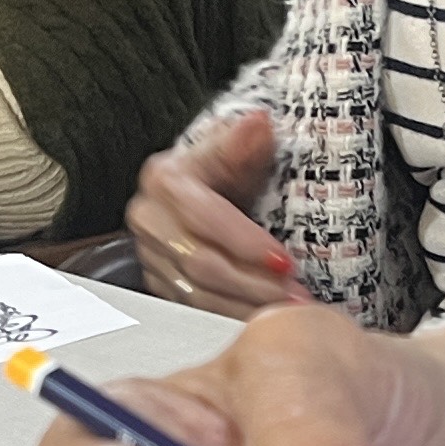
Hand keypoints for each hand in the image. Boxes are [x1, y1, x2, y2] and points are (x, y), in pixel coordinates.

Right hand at [129, 109, 305, 312]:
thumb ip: (247, 141)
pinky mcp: (159, 282)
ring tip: (286, 313)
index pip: (203, 217)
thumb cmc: (229, 163)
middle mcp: (149, 219)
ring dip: (243, 308)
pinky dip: (229, 319)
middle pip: (198, 263)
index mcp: (164, 179)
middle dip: (251, 285)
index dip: (245, 243)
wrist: (208, 183)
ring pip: (194, 294)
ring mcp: (150, 255)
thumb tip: (260, 124)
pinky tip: (260, 321)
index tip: (286, 262)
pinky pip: (192, 310)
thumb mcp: (238, 146)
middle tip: (295, 298)